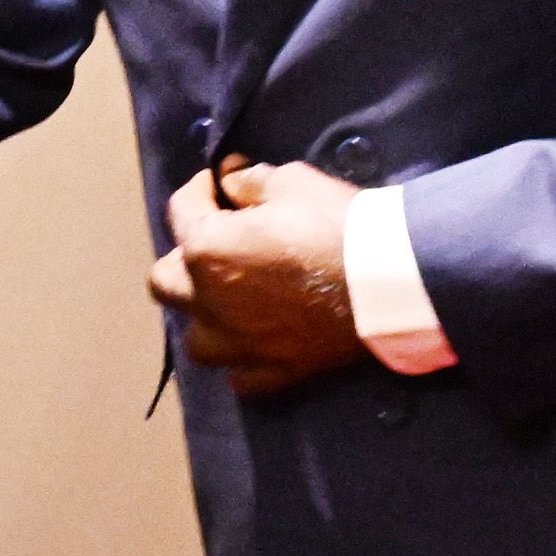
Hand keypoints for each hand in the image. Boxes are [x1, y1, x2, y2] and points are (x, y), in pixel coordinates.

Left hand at [149, 158, 364, 397]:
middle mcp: (209, 301)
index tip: (221, 185)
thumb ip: (248, 181)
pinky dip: (242, 358)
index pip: (180, 210)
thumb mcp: (291, 182)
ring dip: (204, 315)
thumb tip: (229, 179)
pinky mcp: (273, 371)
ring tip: (230, 298)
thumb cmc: (338, 224)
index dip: (201, 189)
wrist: (390, 281)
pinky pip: (239, 376)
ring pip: (194, 338)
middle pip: (165, 281)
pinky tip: (257, 340)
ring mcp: (239, 343)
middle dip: (184, 257)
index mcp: (207, 249)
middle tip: (220, 242)